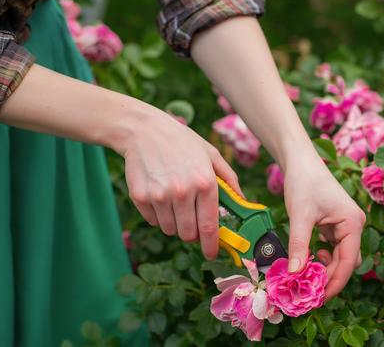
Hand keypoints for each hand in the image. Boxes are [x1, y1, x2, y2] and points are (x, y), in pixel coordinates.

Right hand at [116, 108, 241, 259]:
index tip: (213, 253)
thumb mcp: (212, 155)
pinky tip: (160, 195)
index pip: (209, 227)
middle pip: (188, 234)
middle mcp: (183, 192)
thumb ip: (230, 180)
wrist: (144, 130)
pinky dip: (158, 215)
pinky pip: (153, 221)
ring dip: (175, 224)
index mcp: (205, 183)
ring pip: (170, 230)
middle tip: (193, 221)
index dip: (212, 245)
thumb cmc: (182, 142)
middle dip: (192, 234)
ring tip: (176, 202)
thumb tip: (243, 202)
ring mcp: (160, 196)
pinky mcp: (140, 197)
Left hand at [282, 154, 365, 299]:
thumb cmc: (303, 182)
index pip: (348, 262)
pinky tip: (308, 259)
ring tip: (306, 278)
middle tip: (307, 293)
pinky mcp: (335, 225)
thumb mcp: (299, 216)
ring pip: (339, 257)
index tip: (318, 299)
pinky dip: (321, 258)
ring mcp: (345, 226)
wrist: (300, 160)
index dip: (334, 283)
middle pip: (346, 262)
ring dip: (325, 269)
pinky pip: (332, 248)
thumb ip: (298, 246)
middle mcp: (353, 226)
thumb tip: (293, 274)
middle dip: (328, 278)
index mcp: (352, 223)